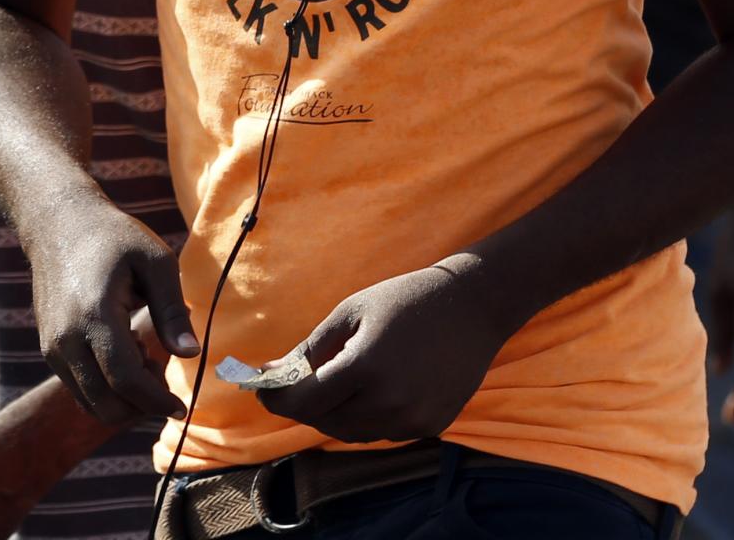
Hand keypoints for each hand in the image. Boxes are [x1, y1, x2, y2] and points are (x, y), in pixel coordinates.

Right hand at [30, 200, 196, 423]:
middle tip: (163, 377)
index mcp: (95, 315)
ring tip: (145, 359)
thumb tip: (191, 354)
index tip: (181, 408)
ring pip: (91, 403)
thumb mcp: (154, 260)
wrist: (60, 225)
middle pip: (106, 403)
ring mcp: (53, 348)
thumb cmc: (115, 238)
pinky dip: (106, 388)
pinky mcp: (49, 350)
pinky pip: (80, 389)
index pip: (125, 379)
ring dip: (124, 400)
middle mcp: (67, 339)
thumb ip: (171, 310)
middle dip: (142, 406)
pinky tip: (125, 354)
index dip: (156, 401)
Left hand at [259, 263, 502, 444]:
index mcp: (365, 367)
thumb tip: (277, 372)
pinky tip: (370, 390)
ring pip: (355, 433)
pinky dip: (367, 418)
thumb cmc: (406, 299)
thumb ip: (313, 348)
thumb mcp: (352, 312)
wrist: (472, 307)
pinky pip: (384, 432)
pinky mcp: (430, 427)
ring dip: (335, 414)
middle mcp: (389, 402)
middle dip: (304, 406)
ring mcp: (412, 420)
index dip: (278, 399)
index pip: (307, 401)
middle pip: (327, 422)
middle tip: (292, 386)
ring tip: (330, 386)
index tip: (261, 390)